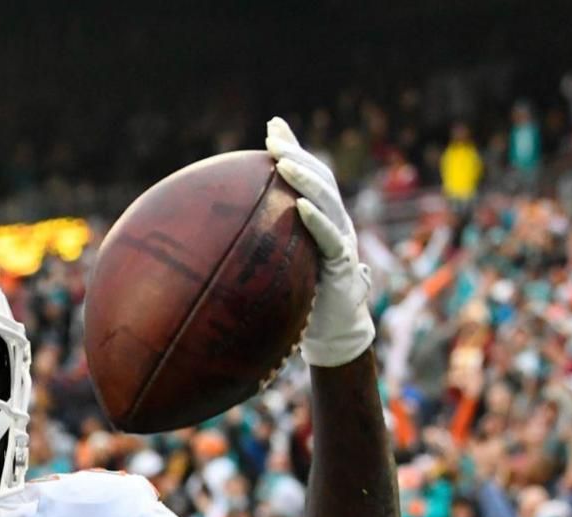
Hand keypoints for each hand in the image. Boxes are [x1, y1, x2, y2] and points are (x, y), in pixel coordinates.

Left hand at [266, 117, 374, 368]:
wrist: (331, 333)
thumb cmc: (304, 294)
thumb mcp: (283, 259)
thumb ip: (268, 235)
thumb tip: (228, 218)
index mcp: (323, 217)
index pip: (310, 174)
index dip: (294, 148)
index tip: (272, 127)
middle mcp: (336, 223)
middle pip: (321, 180)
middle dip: (298, 155)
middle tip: (274, 138)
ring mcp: (342, 242)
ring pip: (329, 202)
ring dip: (306, 181)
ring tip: (284, 163)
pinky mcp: (343, 266)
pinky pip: (332, 240)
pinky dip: (317, 222)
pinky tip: (301, 208)